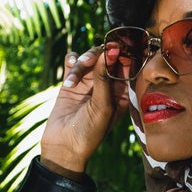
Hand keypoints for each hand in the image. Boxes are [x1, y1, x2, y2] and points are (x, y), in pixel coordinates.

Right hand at [39, 46, 130, 177]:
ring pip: (90, 57)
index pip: (126, 66)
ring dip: (83, 61)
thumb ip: (105, 78)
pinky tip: (70, 68)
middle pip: (107, 56)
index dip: (123, 53)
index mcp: (121, 92)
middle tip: (90, 60)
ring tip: (74, 75)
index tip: (117, 46)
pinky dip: (72, 60)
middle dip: (99, 54)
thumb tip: (109, 50)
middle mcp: (107, 85)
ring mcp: (89, 82)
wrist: (64, 146)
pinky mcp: (72, 81)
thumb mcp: (102, 106)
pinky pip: (73, 61)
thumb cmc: (90, 132)